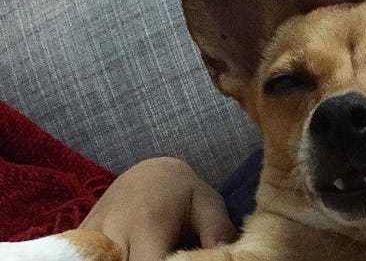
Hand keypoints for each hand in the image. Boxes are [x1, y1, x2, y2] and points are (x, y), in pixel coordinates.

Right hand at [79, 157, 236, 260]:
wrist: (146, 173)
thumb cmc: (181, 191)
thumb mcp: (206, 202)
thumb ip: (217, 230)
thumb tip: (229, 254)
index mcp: (148, 223)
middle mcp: (112, 232)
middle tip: (168, 257)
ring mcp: (89, 237)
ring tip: (151, 252)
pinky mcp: (78, 239)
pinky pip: (86, 260)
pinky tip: (128, 255)